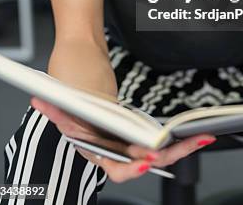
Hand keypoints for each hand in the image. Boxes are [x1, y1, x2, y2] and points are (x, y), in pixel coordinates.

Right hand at [30, 97, 215, 182]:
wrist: (81, 74)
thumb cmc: (73, 95)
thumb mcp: (62, 102)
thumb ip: (53, 106)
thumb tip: (40, 100)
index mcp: (95, 149)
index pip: (115, 168)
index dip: (131, 168)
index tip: (147, 161)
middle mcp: (113, 150)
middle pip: (145, 161)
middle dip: (170, 155)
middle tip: (188, 144)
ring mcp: (128, 143)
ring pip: (158, 153)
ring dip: (181, 147)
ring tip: (202, 136)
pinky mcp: (138, 132)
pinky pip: (159, 140)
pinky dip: (176, 138)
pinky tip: (194, 132)